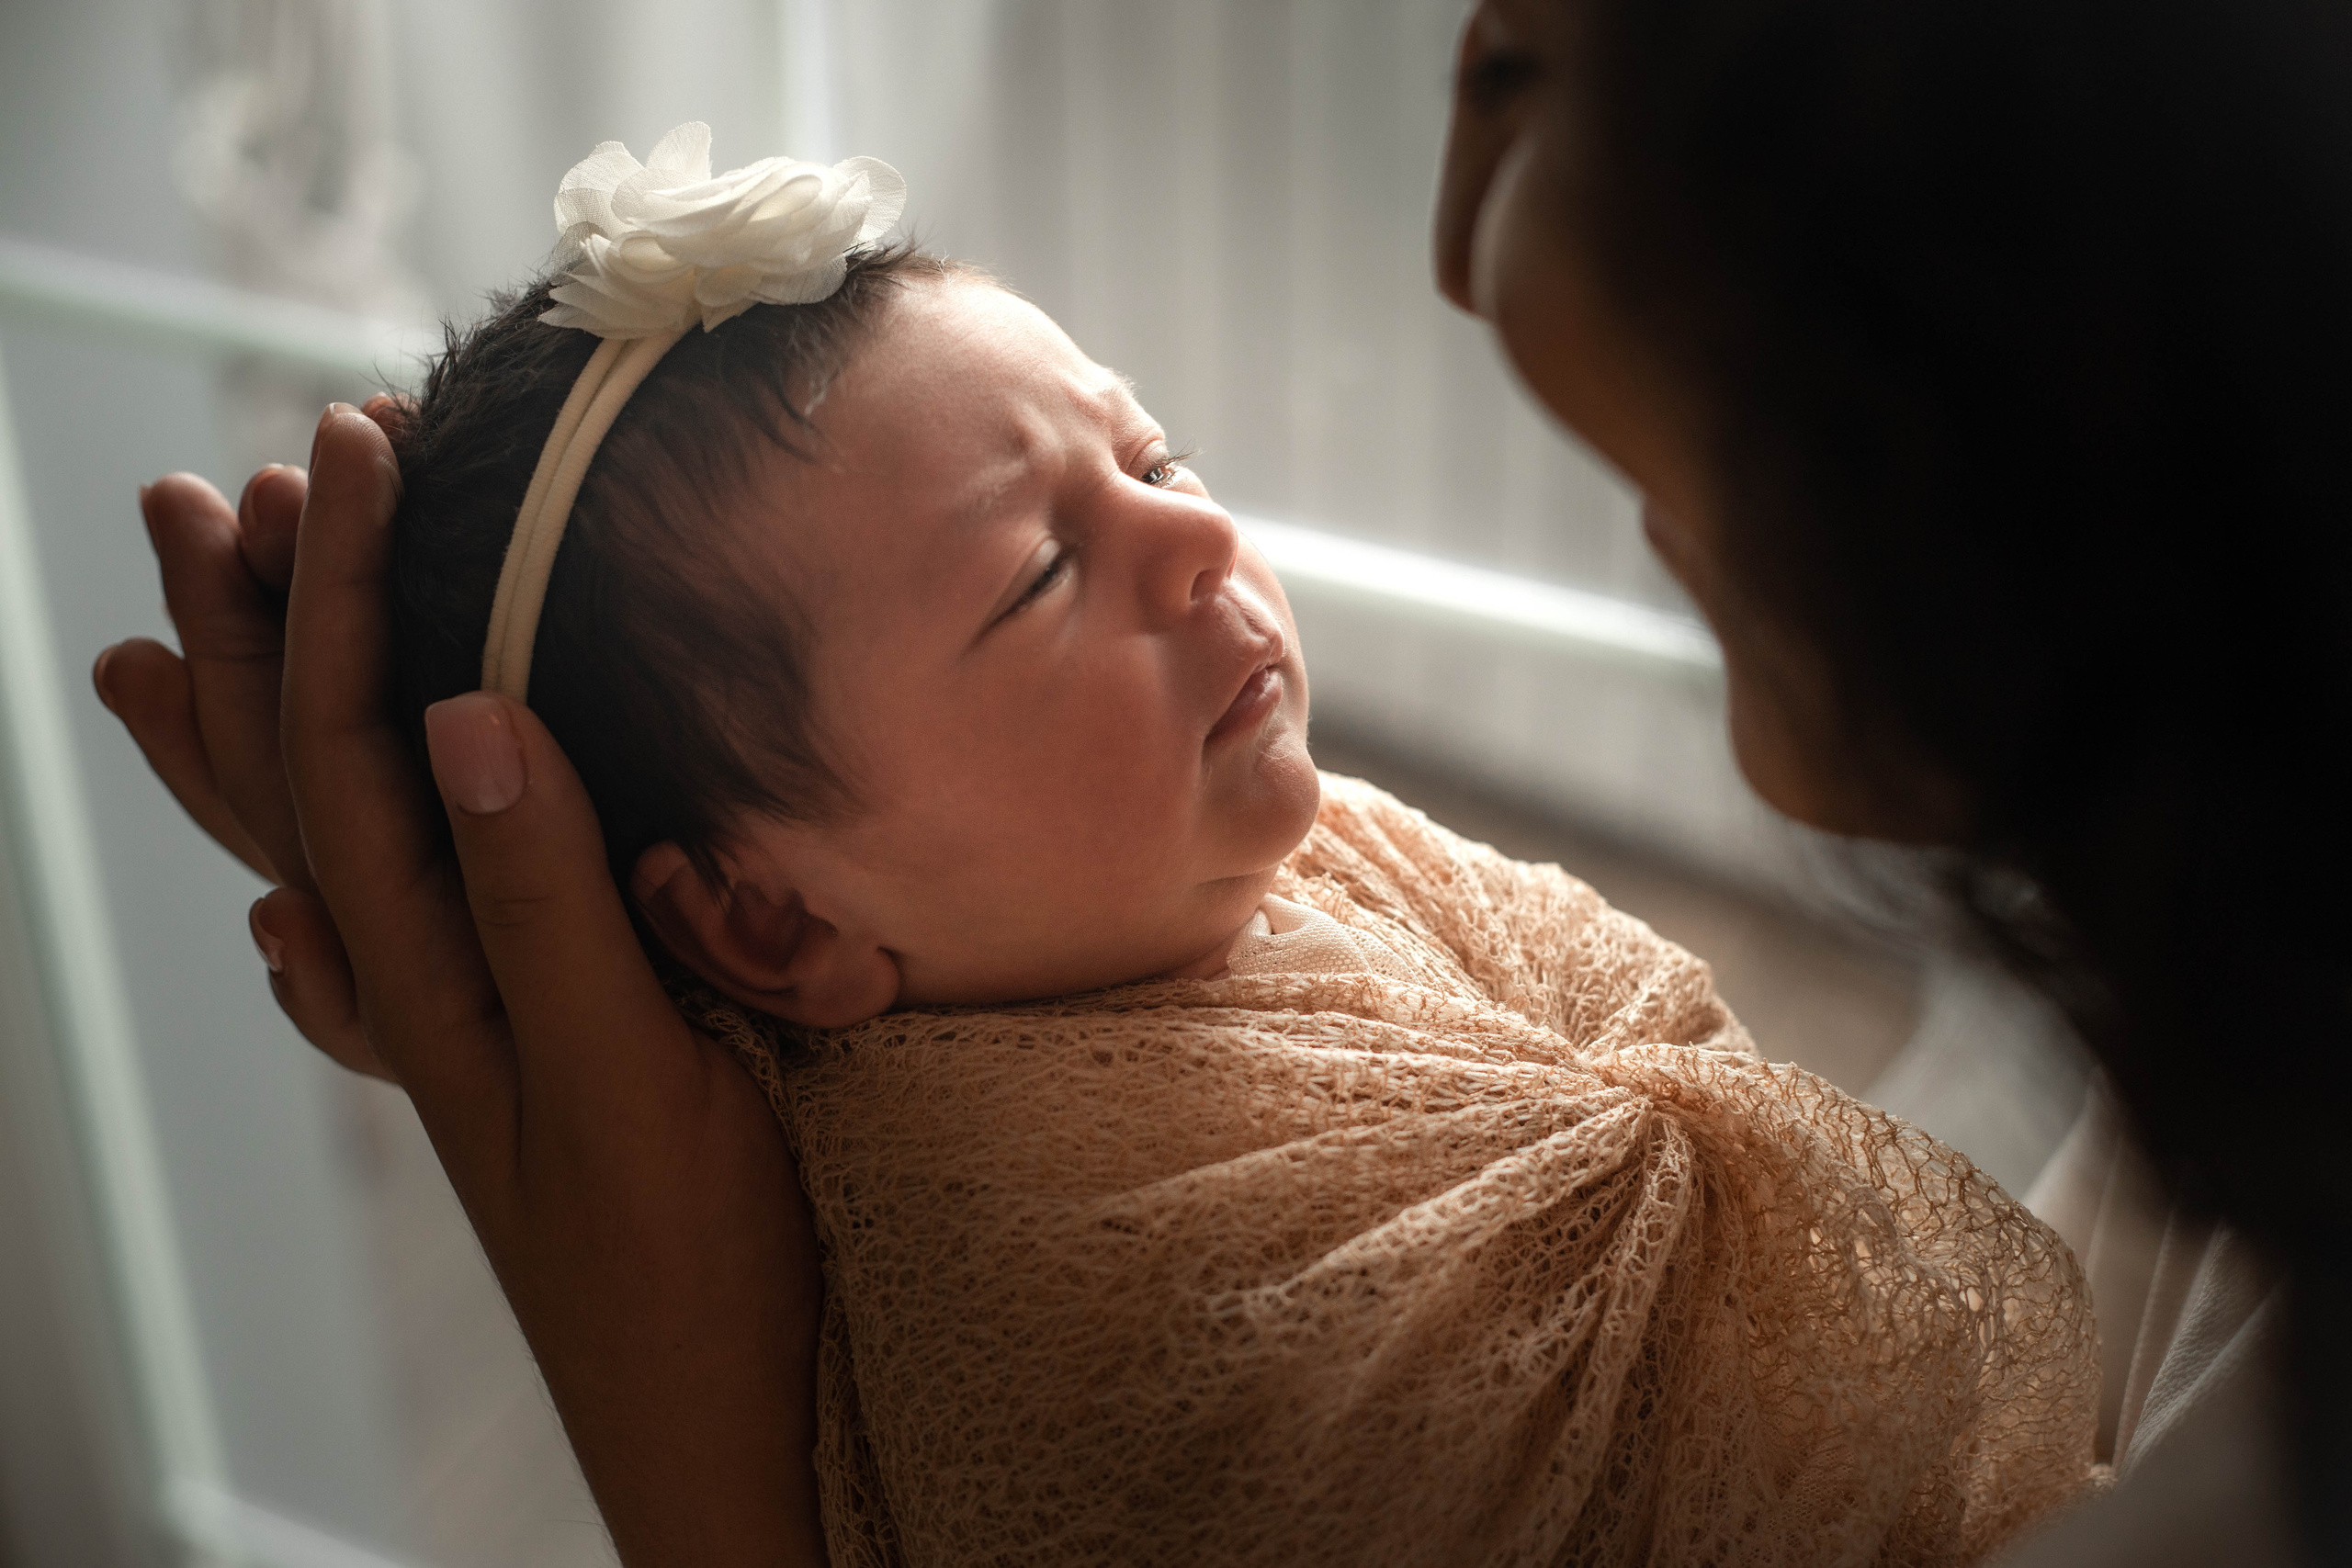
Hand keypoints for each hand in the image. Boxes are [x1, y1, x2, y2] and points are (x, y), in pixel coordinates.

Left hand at [103, 408, 827, 1566]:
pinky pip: (383, 960)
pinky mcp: (515, 1080)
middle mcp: (422, 994)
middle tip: (205, 502)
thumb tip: (464, 711)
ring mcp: (461, 1041)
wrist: (731, 1436)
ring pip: (326, 864)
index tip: (351, 446)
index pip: (351, 747)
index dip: (338, 593)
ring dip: (257, 747)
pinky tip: (285, 913)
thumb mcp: (624, 1076)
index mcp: (441, 973)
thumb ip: (540, 902)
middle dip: (250, 637)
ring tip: (173, 656)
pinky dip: (319, 900)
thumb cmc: (696, 1272)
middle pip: (295, 788)